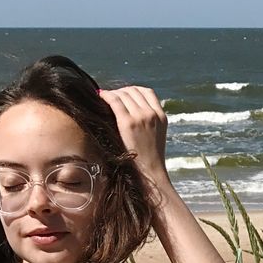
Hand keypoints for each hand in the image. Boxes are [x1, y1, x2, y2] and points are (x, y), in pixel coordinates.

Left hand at [98, 84, 170, 198]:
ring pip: (124, 94)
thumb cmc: (149, 159)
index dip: (133, 90)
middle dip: (121, 92)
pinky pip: (115, 101)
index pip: (147, 92)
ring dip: (113, 94)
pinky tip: (100, 96)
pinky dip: (107, 95)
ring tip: (104, 98)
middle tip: (111, 97)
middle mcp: (152, 114)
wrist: (150, 172)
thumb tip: (131, 111)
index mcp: (161, 116)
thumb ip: (149, 121)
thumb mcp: (156, 136)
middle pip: (134, 91)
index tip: (124, 95)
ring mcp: (141, 117)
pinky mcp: (128, 123)